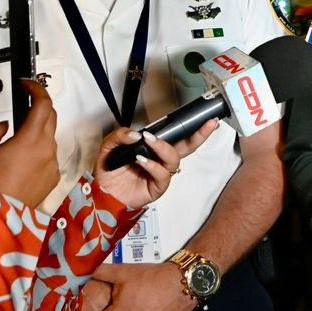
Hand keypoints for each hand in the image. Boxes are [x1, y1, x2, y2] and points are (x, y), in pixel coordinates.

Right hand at [0, 79, 59, 207]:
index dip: (37, 89)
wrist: (1, 215)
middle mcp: (47, 148)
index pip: (44, 104)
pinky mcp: (54, 176)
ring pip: (50, 137)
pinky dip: (39, 151)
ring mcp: (54, 162)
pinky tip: (22, 163)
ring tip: (17, 142)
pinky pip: (49, 156)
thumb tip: (5, 125)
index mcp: (31, 138)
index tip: (26, 85)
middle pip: (51, 116)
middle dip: (39, 107)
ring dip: (38, 132)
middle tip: (23, 108)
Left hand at [93, 121, 215, 209]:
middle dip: (200, 134)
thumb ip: (120, 135)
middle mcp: (162, 159)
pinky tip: (142, 161)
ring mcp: (161, 172)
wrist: (103, 194)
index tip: (203, 116)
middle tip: (208, 124)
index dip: (190, 126)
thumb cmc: (110, 171)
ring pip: (174, 158)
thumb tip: (136, 133)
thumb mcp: (110, 146)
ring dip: (163, 147)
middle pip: (188, 146)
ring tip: (148, 141)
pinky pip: (162, 174)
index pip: (176, 135)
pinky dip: (153, 165)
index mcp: (155, 147)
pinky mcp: (157, 187)